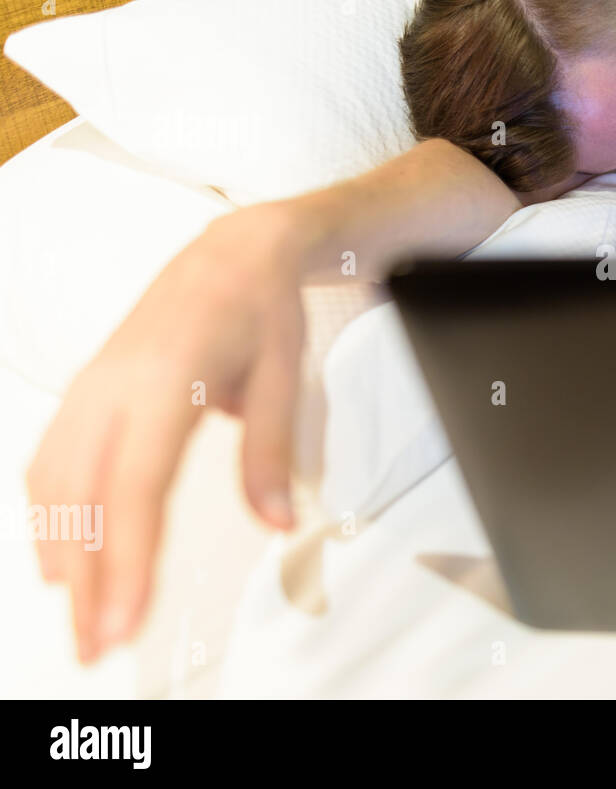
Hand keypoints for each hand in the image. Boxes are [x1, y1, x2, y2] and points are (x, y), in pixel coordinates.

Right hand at [24, 203, 306, 663]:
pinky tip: (60, 554)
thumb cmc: (259, 308)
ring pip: (55, 484)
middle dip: (87, 581)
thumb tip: (278, 521)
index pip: (136, 488)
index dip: (126, 560)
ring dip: (62, 555)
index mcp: (164, 379)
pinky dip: (50, 515)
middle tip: (96, 644)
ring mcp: (90, 387)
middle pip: (84, 499)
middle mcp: (113, 386)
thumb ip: (269, 454)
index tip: (123, 618)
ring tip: (80, 616)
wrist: (232, 252)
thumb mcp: (283, 377)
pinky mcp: (85, 390)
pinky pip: (50, 460)